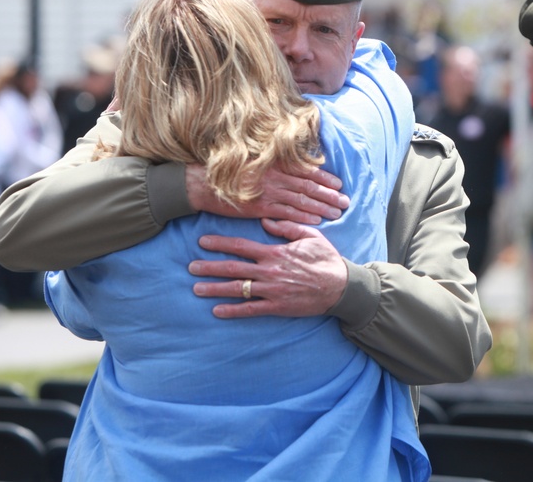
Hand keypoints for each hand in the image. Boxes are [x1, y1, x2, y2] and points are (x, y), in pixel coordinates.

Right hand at [185, 164, 348, 224]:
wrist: (203, 184)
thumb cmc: (227, 172)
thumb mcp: (252, 163)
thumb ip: (272, 166)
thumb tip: (292, 168)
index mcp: (273, 165)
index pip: (305, 170)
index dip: (324, 177)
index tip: (339, 183)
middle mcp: (274, 177)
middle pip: (308, 186)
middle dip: (329, 194)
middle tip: (346, 201)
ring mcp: (268, 193)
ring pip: (302, 200)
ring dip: (322, 206)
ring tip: (338, 212)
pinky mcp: (260, 208)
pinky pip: (287, 214)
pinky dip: (304, 217)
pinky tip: (318, 220)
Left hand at [189, 218, 347, 317]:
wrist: (341, 287)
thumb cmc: (326, 259)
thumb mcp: (310, 235)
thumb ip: (286, 228)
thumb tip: (265, 221)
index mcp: (275, 252)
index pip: (241, 246)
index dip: (220, 244)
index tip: (202, 242)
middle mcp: (269, 271)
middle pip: (233, 268)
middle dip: (209, 267)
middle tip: (190, 267)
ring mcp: (271, 290)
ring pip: (237, 289)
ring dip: (215, 288)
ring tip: (196, 288)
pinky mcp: (277, 307)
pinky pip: (250, 310)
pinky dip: (232, 311)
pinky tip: (217, 311)